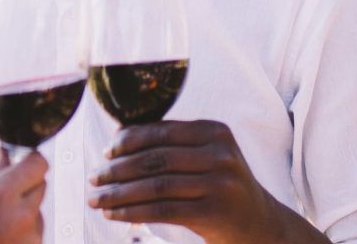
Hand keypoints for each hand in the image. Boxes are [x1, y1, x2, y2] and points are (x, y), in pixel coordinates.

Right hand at [0, 147, 47, 243]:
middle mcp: (21, 215)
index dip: (32, 162)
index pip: (38, 165)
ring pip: (39, 208)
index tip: (26, 161)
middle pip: (41, 185)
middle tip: (8, 192)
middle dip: (28, 185)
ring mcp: (30, 235)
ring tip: (1, 220)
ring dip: (26, 209)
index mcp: (2, 195)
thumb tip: (4, 153)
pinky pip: (37, 229)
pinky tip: (6, 233)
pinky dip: (26, 229)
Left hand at [88, 120, 327, 243]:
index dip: (127, 141)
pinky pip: (162, 210)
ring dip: (119, 194)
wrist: (262, 225)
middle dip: (117, 169)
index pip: (160, 132)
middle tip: (94, 178)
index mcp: (215, 131)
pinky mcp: (214, 212)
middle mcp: (221, 154)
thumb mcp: (208, 156)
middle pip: (155, 159)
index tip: (105, 152)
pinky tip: (114, 214)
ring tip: (97, 200)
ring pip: (155, 186)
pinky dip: (132, 211)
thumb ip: (172, 142)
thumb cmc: (222, 186)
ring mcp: (220, 184)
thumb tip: (118, 134)